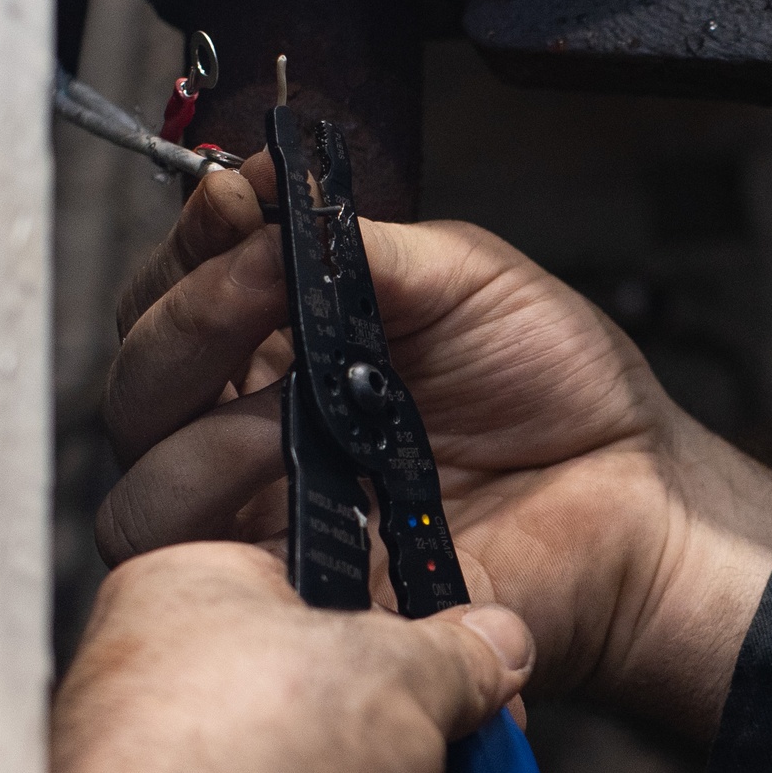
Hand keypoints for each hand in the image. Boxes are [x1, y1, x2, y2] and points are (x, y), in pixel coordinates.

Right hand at [100, 156, 771, 741]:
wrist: (633, 495)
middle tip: (252, 284)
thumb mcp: (462, 277)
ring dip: (190, 425)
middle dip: (181, 322)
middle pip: (138, 388)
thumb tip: (259, 177)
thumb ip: (355, 242)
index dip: (184, 249)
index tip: (230, 205)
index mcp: (287, 351)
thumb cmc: (560, 388)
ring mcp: (272, 521)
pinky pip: (208, 573)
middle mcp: (257, 434)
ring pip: (143, 486)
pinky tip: (293, 466)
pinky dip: (225, 510)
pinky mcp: (300, 595)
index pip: (176, 299)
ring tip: (283, 399)